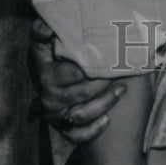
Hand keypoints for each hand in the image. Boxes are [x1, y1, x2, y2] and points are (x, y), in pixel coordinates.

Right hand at [30, 18, 124, 143]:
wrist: (47, 73)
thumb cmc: (52, 51)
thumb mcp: (45, 38)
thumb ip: (43, 30)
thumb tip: (47, 28)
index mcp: (45, 73)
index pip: (73, 73)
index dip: (92, 67)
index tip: (108, 58)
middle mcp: (48, 96)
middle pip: (82, 93)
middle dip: (104, 83)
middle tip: (121, 72)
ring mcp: (55, 114)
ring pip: (82, 114)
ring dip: (105, 103)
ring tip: (122, 89)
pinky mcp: (62, 127)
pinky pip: (77, 135)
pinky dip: (92, 130)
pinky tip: (108, 120)